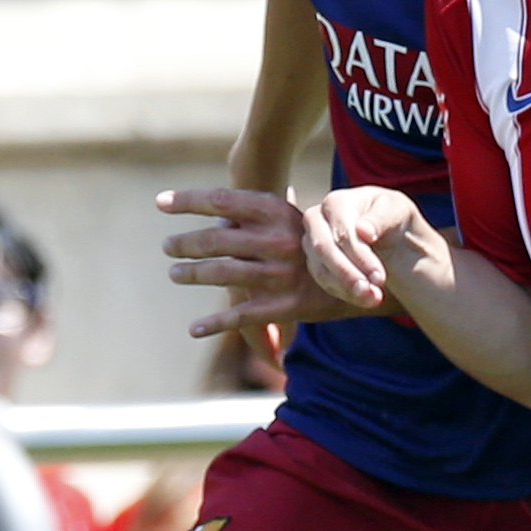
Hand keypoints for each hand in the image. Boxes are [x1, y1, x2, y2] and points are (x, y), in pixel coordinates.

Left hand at [162, 185, 377, 337]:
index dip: (188, 201)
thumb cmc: (321, 242)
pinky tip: (195, 329)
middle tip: (168, 247)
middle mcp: (276, 240)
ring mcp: (280, 273)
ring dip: (193, 274)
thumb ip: (258, 217)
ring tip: (176, 273)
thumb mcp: (294, 219)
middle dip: (186, 244)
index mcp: (277, 211)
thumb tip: (218, 216)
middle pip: (216, 239)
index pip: (221, 201)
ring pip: (223, 273)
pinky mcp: (285, 304)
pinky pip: (241, 315)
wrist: (369, 273)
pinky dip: (214, 323)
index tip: (161, 202)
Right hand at [294, 185, 438, 314]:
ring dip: (347, 289)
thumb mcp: (397, 211)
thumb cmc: (393, 216)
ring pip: (321, 270)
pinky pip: (325, 282)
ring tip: (373, 300)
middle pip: (324, 250)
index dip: (360, 257)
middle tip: (371, 294)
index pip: (342, 232)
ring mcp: (312, 242)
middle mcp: (317, 220)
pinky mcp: (315, 262)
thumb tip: (363, 231)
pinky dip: (345, 293)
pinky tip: (366, 299)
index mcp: (337, 202)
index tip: (379, 277)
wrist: (391, 232)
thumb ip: (381, 219)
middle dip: (348, 275)